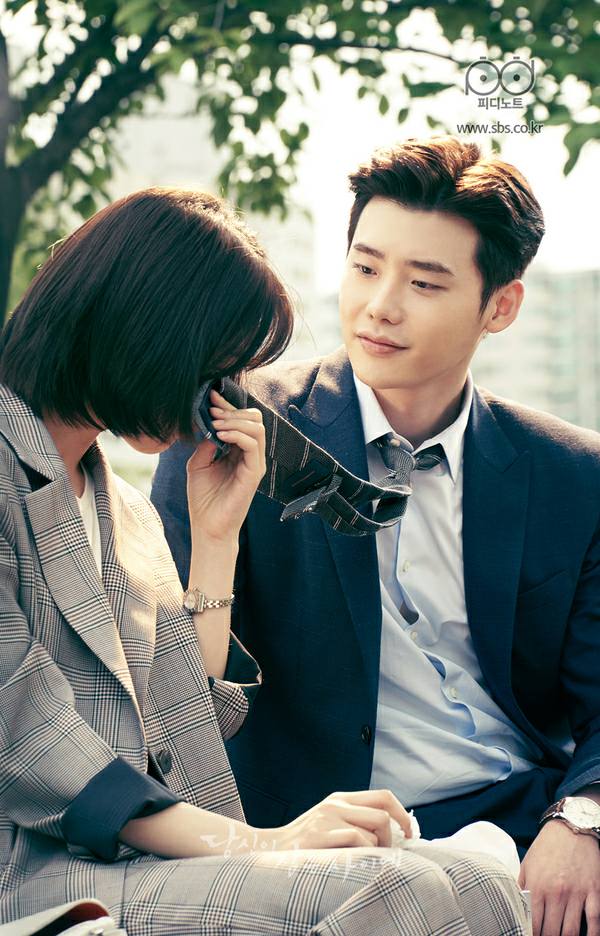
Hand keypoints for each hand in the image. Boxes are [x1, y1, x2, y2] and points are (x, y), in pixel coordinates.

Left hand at [186, 389, 265, 541]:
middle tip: (212, 410)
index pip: (241, 420)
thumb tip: (210, 424)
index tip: (210, 397)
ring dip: (234, 420)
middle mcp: (250, 455)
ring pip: (257, 427)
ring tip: (215, 423)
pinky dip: (237, 434)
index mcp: (237, 452)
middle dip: (232, 410)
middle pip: (254, 419)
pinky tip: (219, 435)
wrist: (207, 527)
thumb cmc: (203, 499)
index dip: (226, 406)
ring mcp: (254, 463)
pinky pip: (252, 444)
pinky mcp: (254, 473)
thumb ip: (206, 443)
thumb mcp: (198, 464)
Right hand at [268, 789, 412, 850]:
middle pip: (383, 812)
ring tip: (364, 859)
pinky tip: (353, 861)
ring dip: (377, 849)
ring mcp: (327, 818)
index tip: (409, 833)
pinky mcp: (319, 834)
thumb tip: (394, 834)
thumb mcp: (330, 823)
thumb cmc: (306, 845)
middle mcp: (336, 804)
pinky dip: (363, 853)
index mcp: (341, 799)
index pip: (383, 796)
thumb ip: (355, 821)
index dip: (402, 814)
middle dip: (395, 835)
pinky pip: (356, 840)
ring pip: (373, 829)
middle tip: (391, 851)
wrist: (270, 851)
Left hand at [519, 820, 599, 935]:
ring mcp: (576, 893)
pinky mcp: (593, 891)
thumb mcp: (527, 864)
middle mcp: (556, 893)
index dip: (531, 935)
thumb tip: (515, 907)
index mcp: (537, 887)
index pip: (533, 924)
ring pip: (571, 931)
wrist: (571, 828)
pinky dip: (591, 934)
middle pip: (552, 931)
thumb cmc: (547, 847)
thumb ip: (521, 887)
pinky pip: (594, 920)